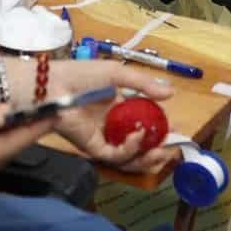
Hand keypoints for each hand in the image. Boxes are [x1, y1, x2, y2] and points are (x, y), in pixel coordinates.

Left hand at [49, 61, 178, 173]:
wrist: (55, 85)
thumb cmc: (82, 75)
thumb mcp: (118, 74)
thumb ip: (143, 85)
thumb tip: (171, 93)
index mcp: (117, 106)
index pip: (143, 120)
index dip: (160, 126)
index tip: (176, 126)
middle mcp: (111, 124)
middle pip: (139, 144)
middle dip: (157, 148)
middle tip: (172, 146)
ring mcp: (103, 137)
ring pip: (129, 156)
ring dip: (147, 156)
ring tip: (161, 151)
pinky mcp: (92, 147)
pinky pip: (115, 155)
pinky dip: (129, 149)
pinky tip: (137, 136)